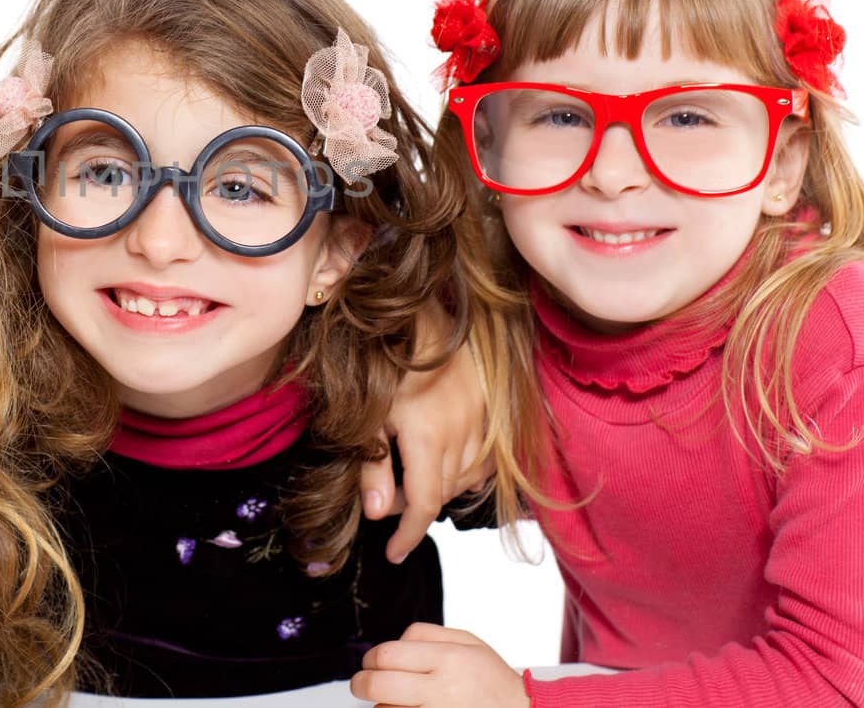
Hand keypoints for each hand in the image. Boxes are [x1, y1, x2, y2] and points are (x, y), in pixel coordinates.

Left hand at [351, 623, 528, 707]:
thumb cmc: (493, 681)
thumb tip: (392, 642)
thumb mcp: (469, 643)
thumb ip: (427, 636)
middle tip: (361, 684)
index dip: (371, 658)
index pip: (388, 654)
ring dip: (381, 705)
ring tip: (394, 701)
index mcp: (448, 659)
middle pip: (378, 684)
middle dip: (360, 683)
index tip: (370, 662)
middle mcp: (442, 689)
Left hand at [359, 299, 490, 560]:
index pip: (422, 505)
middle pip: (441, 494)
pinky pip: (484, 456)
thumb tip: (377, 515)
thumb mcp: (369, 413)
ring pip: (464, 478)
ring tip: (412, 483)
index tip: (394, 553)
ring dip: (438, 489)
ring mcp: (482, 419)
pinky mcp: (494, 406)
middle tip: (390, 510)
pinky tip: (448, 464)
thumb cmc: (386, 358)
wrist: (421, 310)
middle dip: (414, 509)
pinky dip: (466, 470)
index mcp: (428, 437)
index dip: (408, 536)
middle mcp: (462, 432)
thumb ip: (372, 467)